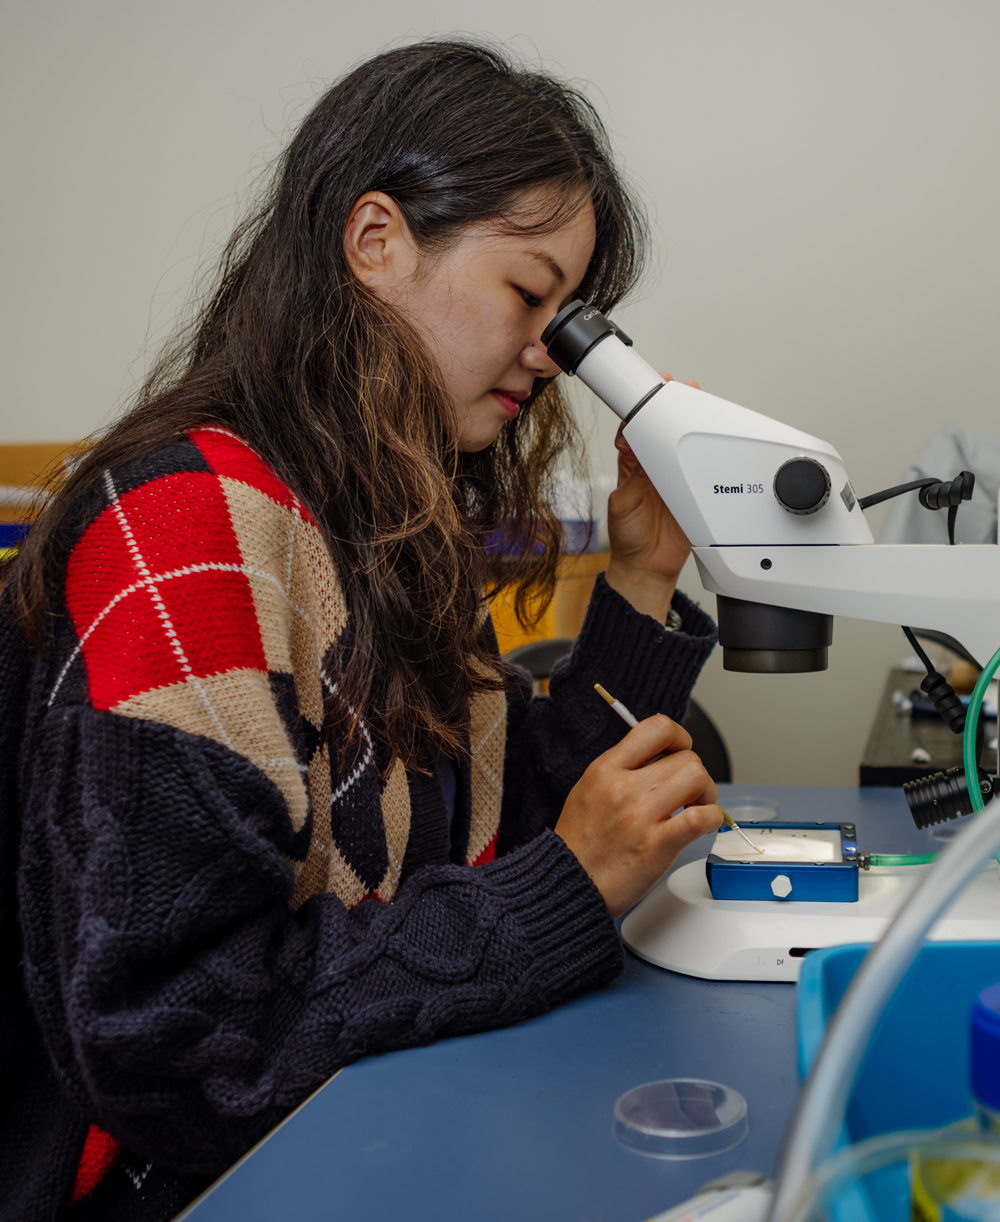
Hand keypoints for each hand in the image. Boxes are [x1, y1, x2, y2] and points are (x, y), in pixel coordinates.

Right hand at [554, 714, 721, 918]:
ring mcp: (640, 815)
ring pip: (698, 778)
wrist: (569, 883)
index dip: (679, 737)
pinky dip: (711, 819)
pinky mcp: (657, 845)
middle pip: (686, 756)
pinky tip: (701, 826)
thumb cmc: (580, 842)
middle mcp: (623, 787)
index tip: (679, 754)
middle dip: (696, 774)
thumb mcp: (589, 788)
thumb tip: (660, 754)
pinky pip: (701, 817)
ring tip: (694, 808)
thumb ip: (621, 768)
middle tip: (689, 794)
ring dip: (707, 794)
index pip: (657, 727)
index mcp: (605, 768)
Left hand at [605, 374, 698, 621]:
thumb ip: (636, 478)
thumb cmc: (628, 539)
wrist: (648, 569)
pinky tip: (709, 442)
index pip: (636, 430)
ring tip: (696, 404)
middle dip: (672, 408)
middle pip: (664, 431)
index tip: (649, 391)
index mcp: (633, 467)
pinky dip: (706, 456)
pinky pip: (701, 471)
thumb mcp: (625, 503)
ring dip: (689, 426)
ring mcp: (676, 480)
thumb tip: (644, 452)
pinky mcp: (693, 493)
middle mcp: (655, 470)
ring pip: (683, 446)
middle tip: (681, 390)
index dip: (641, 410)